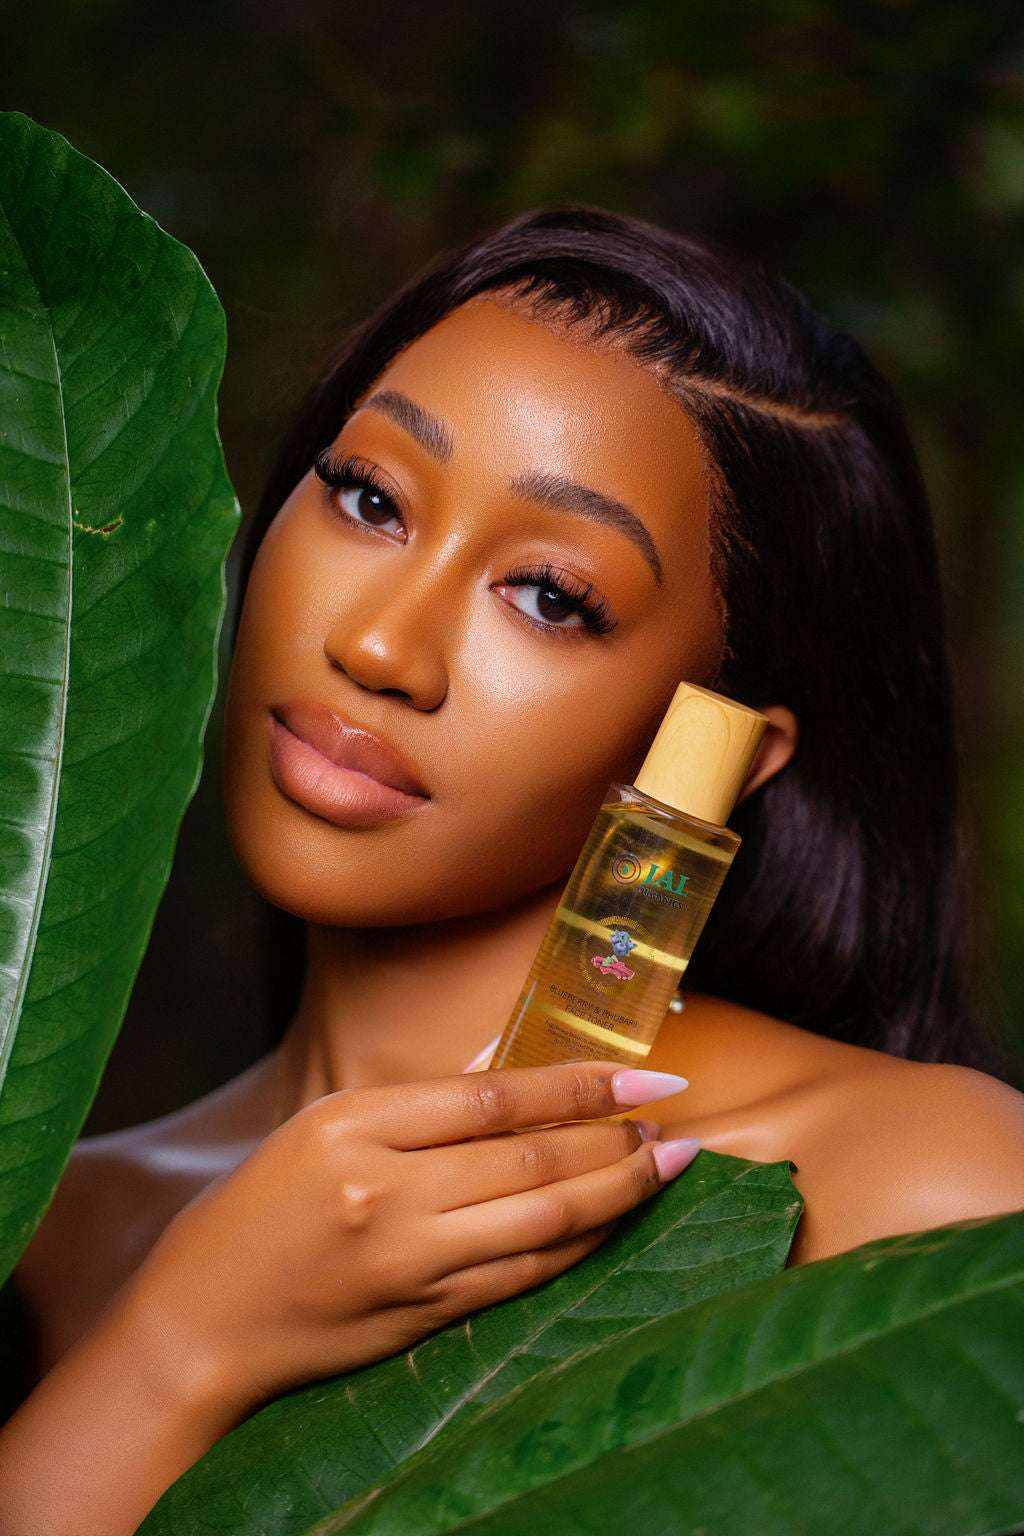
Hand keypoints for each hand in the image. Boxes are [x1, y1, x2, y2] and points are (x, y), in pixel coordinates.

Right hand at [123, 1059, 696, 1414]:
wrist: (200, 1323)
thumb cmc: (258, 1210)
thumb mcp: (323, 1125)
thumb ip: (419, 1102)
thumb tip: (510, 1068)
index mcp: (354, 1125)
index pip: (494, 1097)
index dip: (581, 1084)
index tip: (647, 1073)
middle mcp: (385, 1192)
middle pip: (531, 1160)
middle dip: (617, 1139)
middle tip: (672, 1121)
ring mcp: (408, 1262)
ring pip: (542, 1221)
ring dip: (617, 1193)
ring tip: (666, 1164)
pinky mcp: (423, 1316)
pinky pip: (523, 1275)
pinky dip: (579, 1246)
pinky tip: (614, 1223)